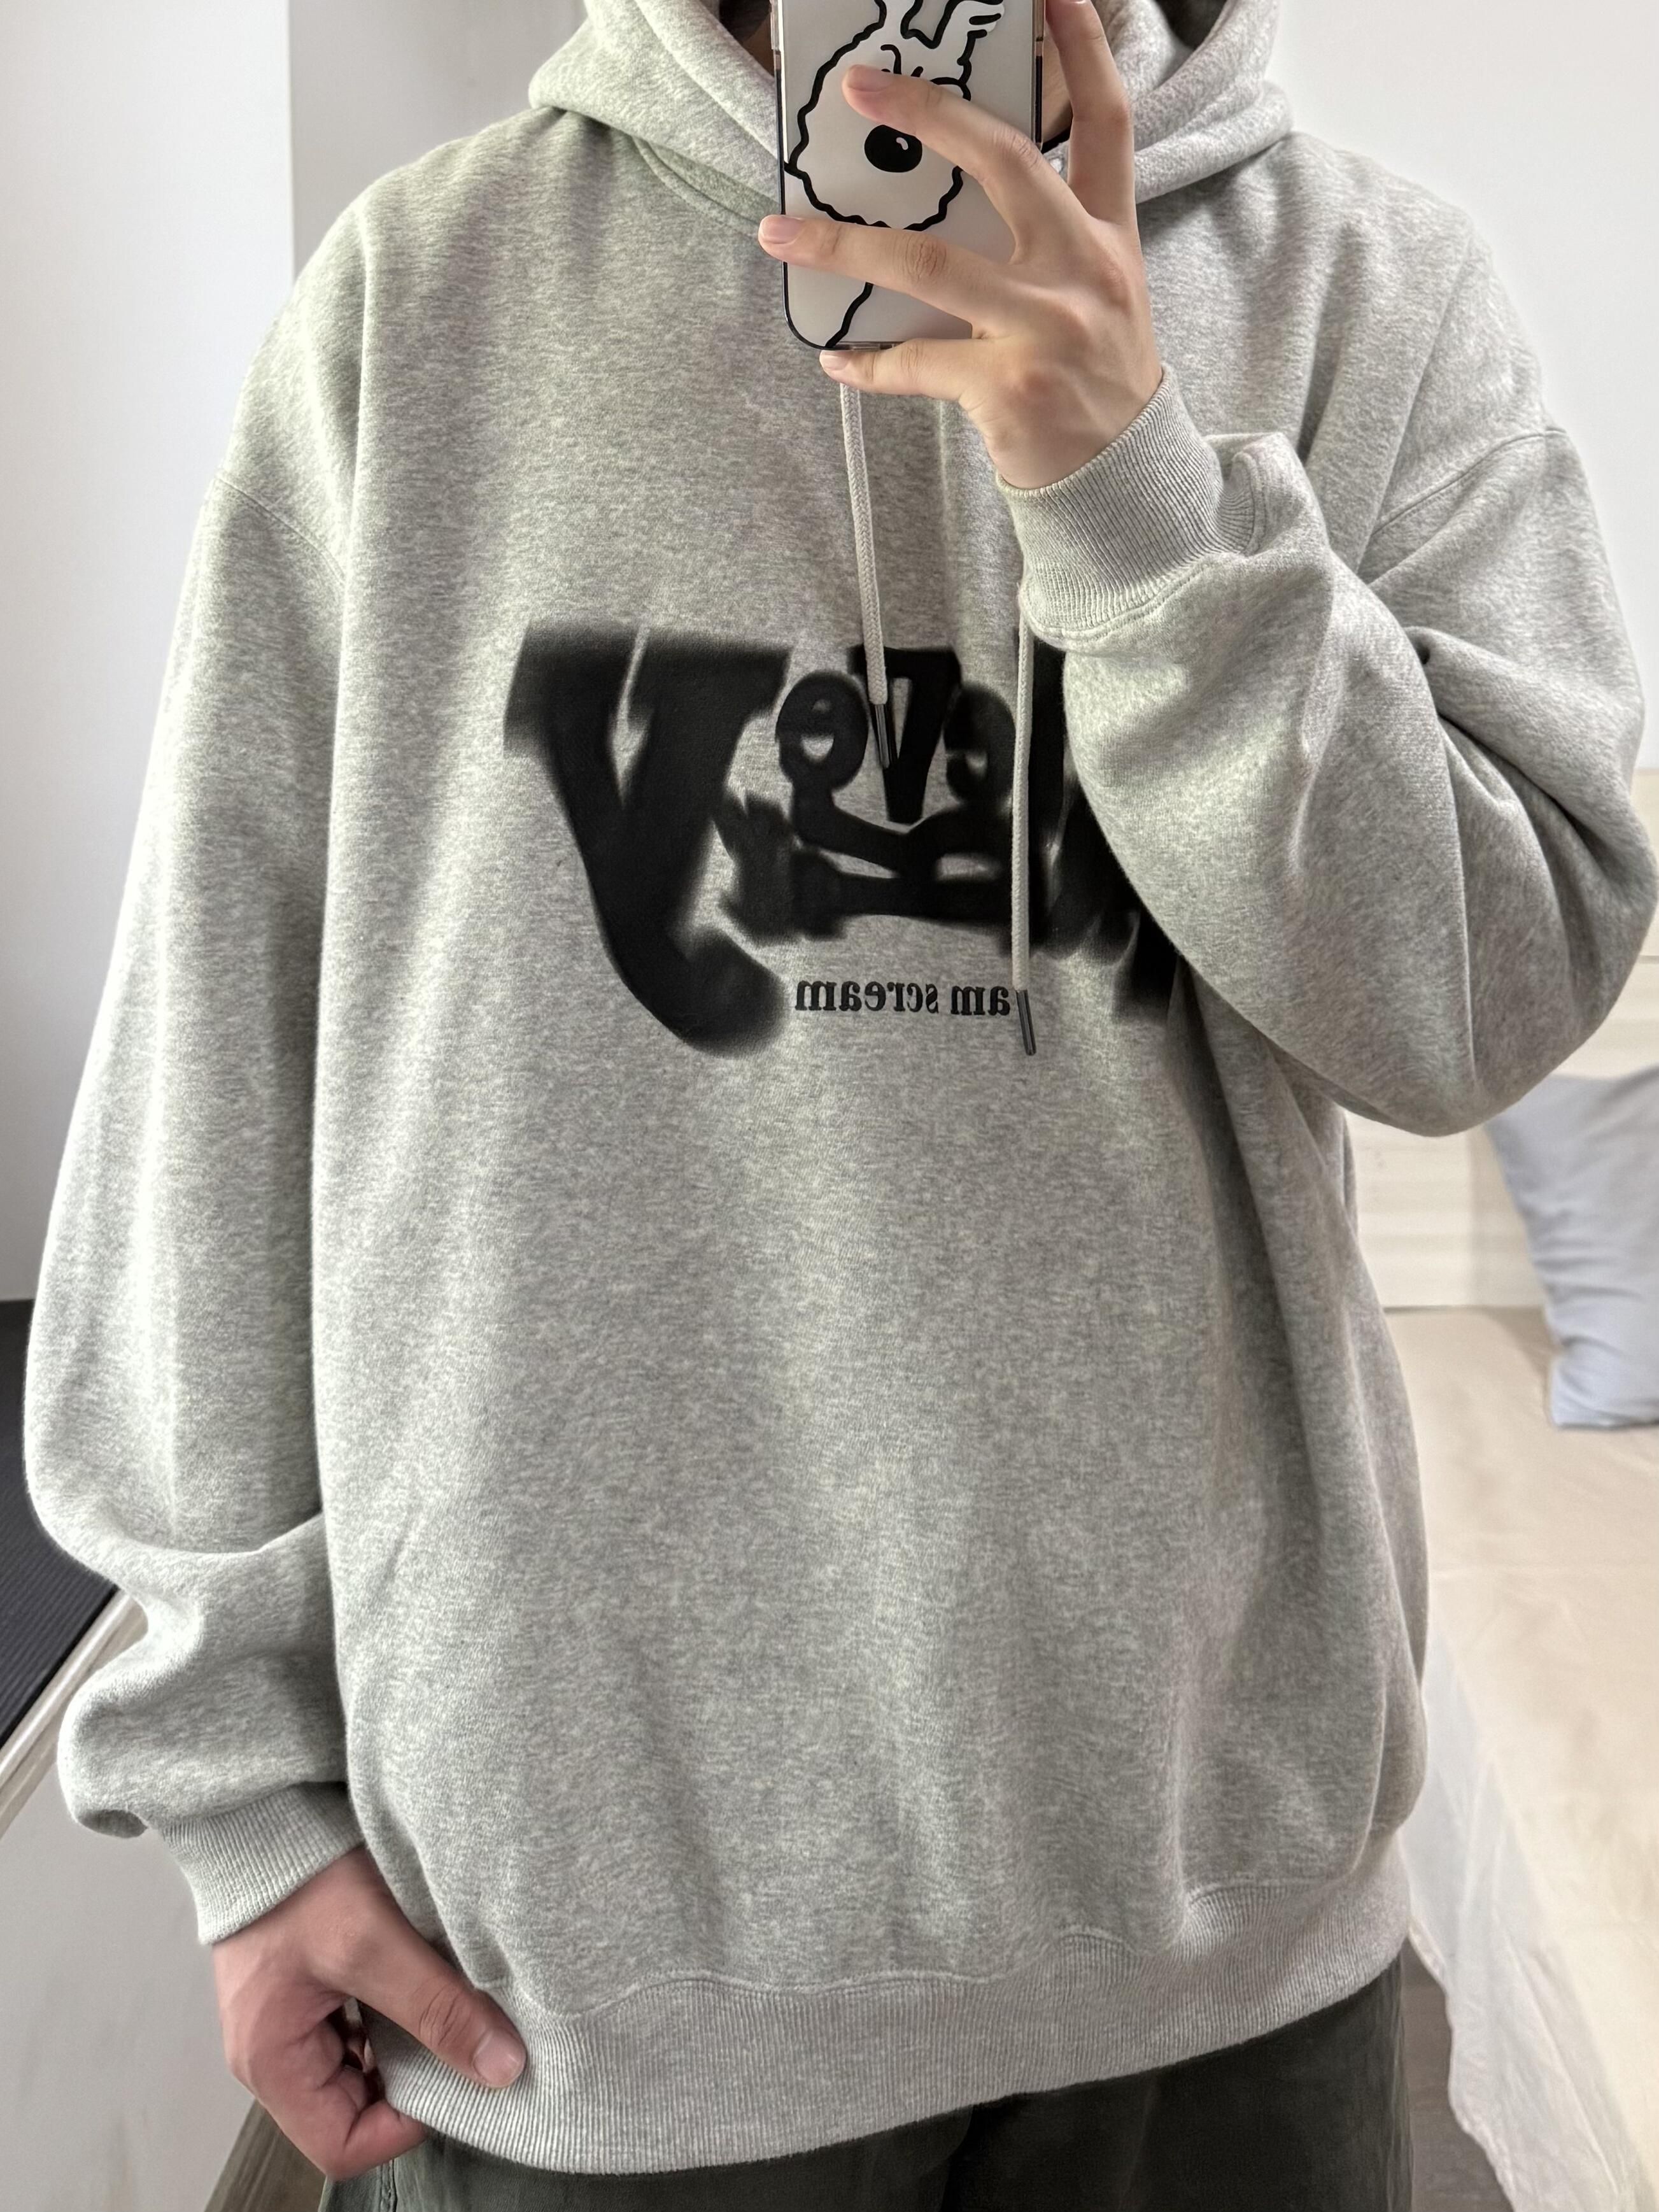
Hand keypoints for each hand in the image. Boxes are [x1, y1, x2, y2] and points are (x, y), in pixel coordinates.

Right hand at [212, 1844, 527, 2181]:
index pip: (344, 2144)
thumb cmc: (298, 1874)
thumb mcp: (372, 1941)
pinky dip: (395, 2007)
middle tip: (459, 2035)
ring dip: (408, 2039)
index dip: (405, 2124)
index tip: (455, 2078)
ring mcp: (290, 2017)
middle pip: (355, 2107)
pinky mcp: (308, 1983)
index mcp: (272, 2061)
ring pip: (364, 2062)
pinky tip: (421, 1971)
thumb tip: (501, 2067)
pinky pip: (360, 2021)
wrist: (264, 1806)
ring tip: (442, 1997)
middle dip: (413, 2079)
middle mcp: (273, 2051)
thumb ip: (436, 2006)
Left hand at [757, 0, 1162, 489]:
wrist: (1120, 480)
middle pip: (1006, 163)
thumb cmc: (1095, 377)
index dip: (1082, 49)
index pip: (1105, 123)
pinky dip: (867, 363)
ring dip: (841, 244)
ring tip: (780, 230)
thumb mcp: (1098, 292)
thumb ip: (1048, 237)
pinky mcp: (1006, 387)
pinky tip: (836, 357)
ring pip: (929, 263)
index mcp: (1108, 237)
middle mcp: (1081, 271)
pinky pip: (915, 363)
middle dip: (928, 112)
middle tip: (858, 84)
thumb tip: (948, 193)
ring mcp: (1044, 328)